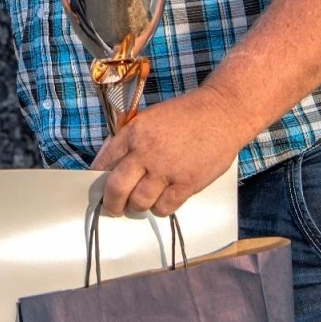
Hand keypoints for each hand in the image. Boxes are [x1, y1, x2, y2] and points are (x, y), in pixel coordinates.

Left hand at [91, 85, 253, 217]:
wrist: (221, 113)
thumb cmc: (185, 114)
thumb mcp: (150, 118)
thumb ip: (129, 139)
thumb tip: (110, 163)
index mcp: (133, 133)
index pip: (104, 163)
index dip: (98, 180)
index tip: (100, 189)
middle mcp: (145, 152)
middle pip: (116, 189)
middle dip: (111, 204)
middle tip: (114, 208)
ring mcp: (165, 170)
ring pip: (139, 202)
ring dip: (137, 207)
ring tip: (141, 203)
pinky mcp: (186, 183)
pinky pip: (164, 207)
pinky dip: (160, 208)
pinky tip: (163, 200)